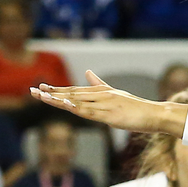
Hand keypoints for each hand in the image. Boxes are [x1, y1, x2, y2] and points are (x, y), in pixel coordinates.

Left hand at [33, 70, 187, 135]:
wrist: (154, 114)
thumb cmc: (136, 107)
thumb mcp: (116, 94)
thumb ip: (100, 84)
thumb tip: (88, 73)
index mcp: (101, 91)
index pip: (74, 90)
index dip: (57, 90)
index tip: (41, 88)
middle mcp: (101, 95)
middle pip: (71, 94)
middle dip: (51, 93)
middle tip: (33, 91)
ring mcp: (105, 104)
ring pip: (77, 102)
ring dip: (58, 100)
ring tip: (41, 97)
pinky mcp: (110, 114)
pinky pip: (89, 111)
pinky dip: (76, 107)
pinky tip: (64, 103)